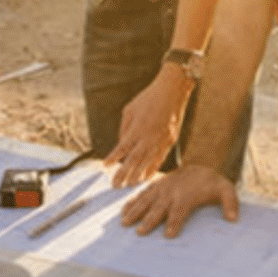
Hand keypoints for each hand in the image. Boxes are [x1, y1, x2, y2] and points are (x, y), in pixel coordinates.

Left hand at [108, 72, 190, 187]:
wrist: (172, 91)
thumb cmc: (148, 98)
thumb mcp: (130, 109)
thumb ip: (124, 128)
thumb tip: (122, 144)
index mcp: (137, 128)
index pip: (123, 147)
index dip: (113, 158)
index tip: (105, 166)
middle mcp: (149, 136)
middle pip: (134, 159)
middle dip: (124, 173)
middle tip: (116, 185)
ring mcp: (161, 140)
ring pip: (148, 162)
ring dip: (138, 174)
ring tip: (131, 185)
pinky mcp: (170, 140)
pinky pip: (160, 158)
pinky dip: (153, 168)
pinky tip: (148, 176)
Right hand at [121, 163, 235, 237]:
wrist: (201, 165)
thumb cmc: (212, 183)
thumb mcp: (226, 190)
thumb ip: (230, 203)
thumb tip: (233, 219)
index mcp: (186, 196)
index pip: (179, 212)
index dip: (174, 223)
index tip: (169, 235)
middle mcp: (171, 192)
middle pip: (159, 208)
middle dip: (149, 220)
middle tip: (140, 232)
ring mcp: (162, 189)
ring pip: (146, 200)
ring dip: (135, 211)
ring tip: (124, 222)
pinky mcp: (156, 186)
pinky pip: (142, 193)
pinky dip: (132, 201)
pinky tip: (123, 210)